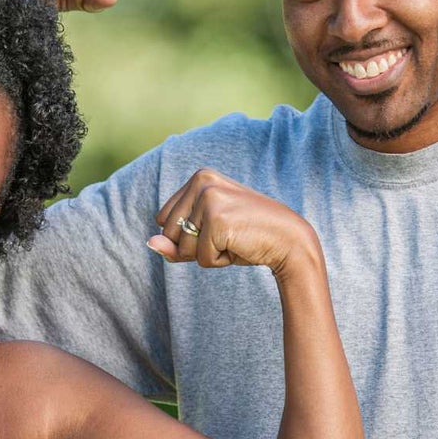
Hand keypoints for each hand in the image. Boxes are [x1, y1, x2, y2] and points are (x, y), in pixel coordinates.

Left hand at [150, 170, 319, 279]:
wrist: (288, 240)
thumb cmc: (248, 237)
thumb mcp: (207, 237)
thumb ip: (176, 241)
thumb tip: (150, 242)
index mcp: (199, 177)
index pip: (164, 220)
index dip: (187, 236)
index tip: (218, 227)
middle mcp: (202, 181)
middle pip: (170, 233)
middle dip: (195, 246)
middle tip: (228, 236)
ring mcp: (209, 199)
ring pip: (184, 248)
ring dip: (207, 254)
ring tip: (234, 239)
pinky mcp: (217, 220)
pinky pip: (201, 258)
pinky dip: (218, 261)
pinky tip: (239, 246)